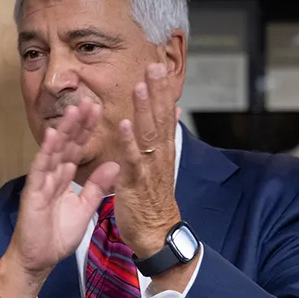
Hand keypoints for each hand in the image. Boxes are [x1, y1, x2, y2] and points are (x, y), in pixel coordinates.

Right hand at [0, 101, 120, 297]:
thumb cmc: (56, 236)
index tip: (99, 111)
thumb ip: (98, 186)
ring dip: (62, 131)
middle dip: (77, 124)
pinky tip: (51, 135)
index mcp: (64, 179)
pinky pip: (39, 169)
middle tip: (90, 102)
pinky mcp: (32, 193)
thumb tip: (115, 164)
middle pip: (66, 145)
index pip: (77, 150)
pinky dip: (45, 152)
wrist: (39, 259)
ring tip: (74, 110)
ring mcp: (41, 183)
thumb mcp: (85, 208)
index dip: (87, 131)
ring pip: (53, 152)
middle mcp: (52, 176)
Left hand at [112, 62, 181, 257]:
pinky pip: (132, 158)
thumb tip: (174, 112)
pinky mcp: (136, 181)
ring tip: (140, 86)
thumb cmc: (153, 200)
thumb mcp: (160, 164)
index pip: (164, 114)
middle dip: (157, 92)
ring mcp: (149, 167)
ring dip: (144, 109)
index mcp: (162, 151)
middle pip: (160, 118)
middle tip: (154, 66)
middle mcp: (160, 155)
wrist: (156, 231)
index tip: (157, 68)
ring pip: (148, 133)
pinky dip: (129, 141)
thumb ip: (163, 137)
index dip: (161, 91)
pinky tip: (124, 124)